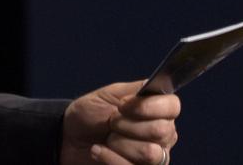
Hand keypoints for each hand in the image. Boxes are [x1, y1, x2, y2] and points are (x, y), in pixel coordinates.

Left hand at [61, 80, 179, 164]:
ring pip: (150, 153)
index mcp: (158, 111)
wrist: (70, 138)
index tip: (123, 105)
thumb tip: (152, 85)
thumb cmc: (90, 114)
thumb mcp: (108, 95)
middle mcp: (163, 136)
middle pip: (161, 131)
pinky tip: (98, 149)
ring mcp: (155, 158)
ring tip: (107, 137)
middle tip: (111, 121)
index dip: (148, 106)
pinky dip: (110, 157)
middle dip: (127, 124)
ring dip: (119, 142)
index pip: (172, 106)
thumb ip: (133, 90)